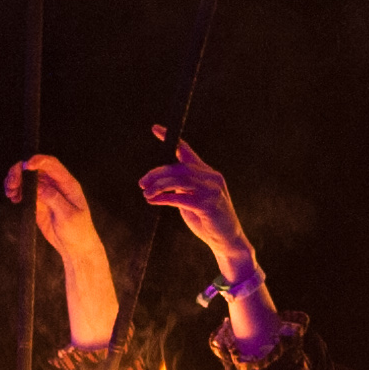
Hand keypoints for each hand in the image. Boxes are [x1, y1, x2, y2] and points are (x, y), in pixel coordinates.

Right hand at [5, 150, 100, 248]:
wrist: (75, 248)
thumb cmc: (78, 231)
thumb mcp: (68, 216)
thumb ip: (54, 199)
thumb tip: (39, 186)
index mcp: (67, 184)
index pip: (52, 165)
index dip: (38, 161)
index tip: (26, 166)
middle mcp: (55, 185)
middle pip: (35, 169)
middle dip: (21, 171)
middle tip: (12, 183)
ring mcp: (45, 193)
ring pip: (27, 179)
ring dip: (16, 181)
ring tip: (10, 192)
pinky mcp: (37, 202)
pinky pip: (24, 191)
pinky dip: (16, 191)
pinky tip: (13, 198)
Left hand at [140, 131, 256, 279]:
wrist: (226, 241)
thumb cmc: (207, 221)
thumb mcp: (192, 199)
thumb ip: (182, 187)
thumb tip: (162, 181)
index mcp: (207, 173)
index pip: (187, 151)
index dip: (170, 139)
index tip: (155, 129)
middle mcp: (211, 177)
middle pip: (178, 167)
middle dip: (157, 173)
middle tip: (142, 182)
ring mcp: (212, 190)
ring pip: (178, 179)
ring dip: (158, 186)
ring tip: (145, 193)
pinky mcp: (208, 204)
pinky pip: (181, 197)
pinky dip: (164, 198)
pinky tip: (153, 200)